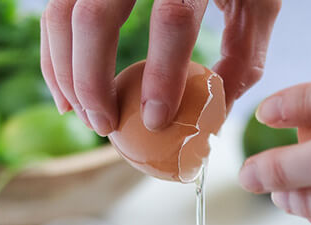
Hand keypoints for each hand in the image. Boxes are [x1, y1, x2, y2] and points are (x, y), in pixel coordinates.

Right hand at [41, 0, 280, 135]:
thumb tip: (214, 114)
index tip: (155, 120)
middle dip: (92, 81)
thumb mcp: (256, 4)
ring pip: (63, 12)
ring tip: (88, 117)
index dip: (163, 75)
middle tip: (105, 126)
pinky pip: (56, 9)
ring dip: (65, 72)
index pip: (173, 18)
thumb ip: (242, 57)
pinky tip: (68, 96)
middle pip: (96, 16)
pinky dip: (54, 55)